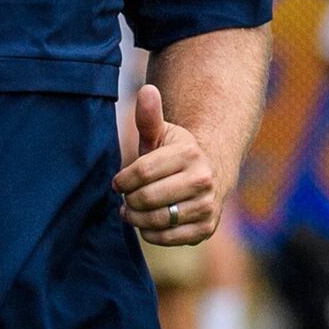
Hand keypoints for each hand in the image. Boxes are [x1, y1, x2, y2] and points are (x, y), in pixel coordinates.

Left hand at [116, 84, 218, 245]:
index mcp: (189, 153)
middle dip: (129, 201)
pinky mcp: (206, 228)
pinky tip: (148, 224)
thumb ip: (149, 117)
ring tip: (132, 211)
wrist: (210, 174)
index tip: (118, 183)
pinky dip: (151, 234)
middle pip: (146, 198)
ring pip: (157, 220)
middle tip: (126, 199)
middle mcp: (202, 179)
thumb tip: (146, 90)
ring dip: (137, 219)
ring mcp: (206, 205)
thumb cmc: (174, 154)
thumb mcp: (161, 134)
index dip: (123, 180)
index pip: (141, 172)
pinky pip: (168, 238)